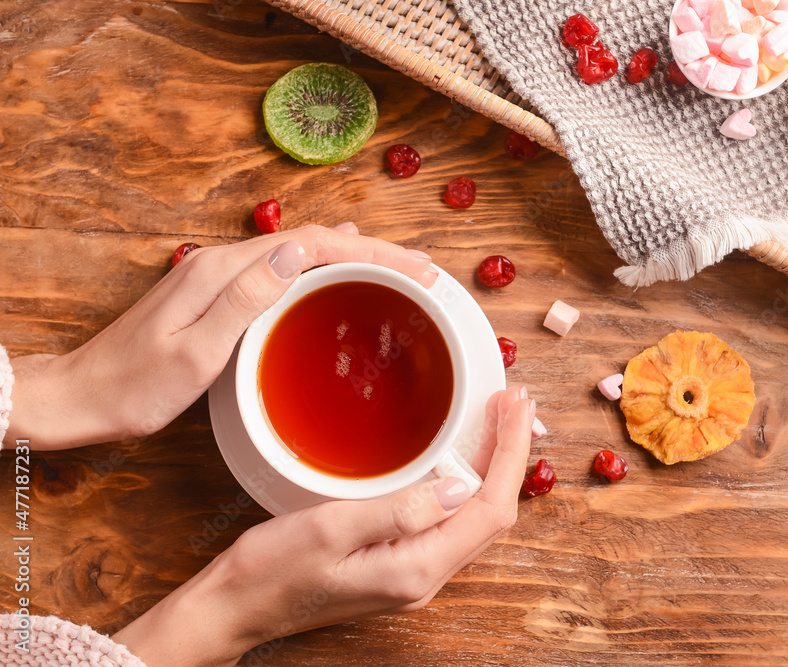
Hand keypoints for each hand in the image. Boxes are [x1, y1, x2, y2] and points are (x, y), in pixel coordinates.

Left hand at [4, 224, 437, 448]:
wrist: (80, 395)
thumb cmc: (134, 387)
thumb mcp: (192, 353)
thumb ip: (244, 299)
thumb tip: (294, 252)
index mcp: (223, 272)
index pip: (311, 245)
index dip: (370, 251)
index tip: (415, 267)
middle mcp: (223, 262)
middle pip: (312, 240)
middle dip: (373, 250)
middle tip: (422, 269)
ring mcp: (219, 275)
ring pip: (301, 251)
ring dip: (352, 256)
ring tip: (397, 266)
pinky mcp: (218, 292)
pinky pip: (284, 269)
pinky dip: (323, 269)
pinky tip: (337, 272)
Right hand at [113, 386, 533, 666]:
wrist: (234, 607)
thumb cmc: (271, 571)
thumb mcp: (330, 528)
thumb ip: (400, 509)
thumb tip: (459, 485)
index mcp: (415, 570)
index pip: (490, 510)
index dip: (511, 455)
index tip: (515, 407)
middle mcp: (423, 577)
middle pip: (491, 514)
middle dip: (510, 455)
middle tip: (514, 402)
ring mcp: (412, 573)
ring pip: (474, 517)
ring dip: (491, 467)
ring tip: (499, 420)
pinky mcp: (398, 563)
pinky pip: (449, 521)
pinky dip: (465, 482)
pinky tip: (460, 457)